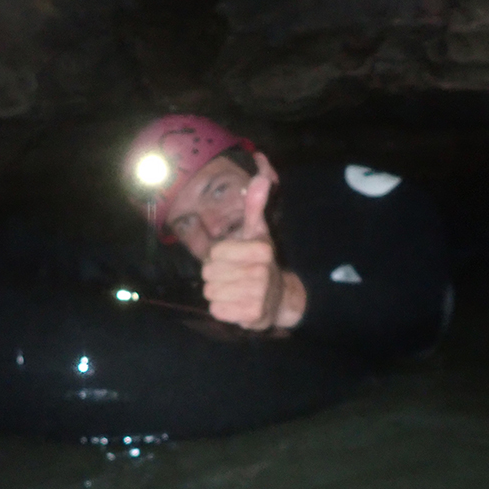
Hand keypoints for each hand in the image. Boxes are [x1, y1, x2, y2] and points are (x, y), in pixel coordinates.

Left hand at [202, 153, 305, 329]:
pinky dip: (222, 309)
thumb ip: (255, 205)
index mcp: (261, 248)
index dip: (217, 257)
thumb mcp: (258, 232)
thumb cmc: (260, 261)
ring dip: (218, 293)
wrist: (279, 298)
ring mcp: (258, 295)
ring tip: (235, 290)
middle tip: (234, 276)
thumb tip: (260, 173)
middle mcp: (261, 271)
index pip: (214, 252)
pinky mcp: (252, 316)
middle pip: (209, 274)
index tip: (233, 259)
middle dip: (216, 276)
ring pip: (211, 292)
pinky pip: (217, 310)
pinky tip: (236, 305)